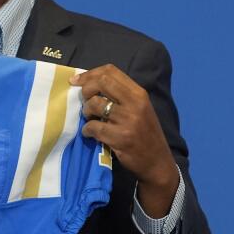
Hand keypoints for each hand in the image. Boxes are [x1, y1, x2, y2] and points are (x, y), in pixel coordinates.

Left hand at [71, 64, 177, 216]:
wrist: (157, 162)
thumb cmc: (144, 134)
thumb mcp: (139, 109)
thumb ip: (120, 95)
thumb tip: (89, 84)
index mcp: (139, 93)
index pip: (111, 71)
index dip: (90, 74)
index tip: (76, 81)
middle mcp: (135, 103)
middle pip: (102, 82)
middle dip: (86, 90)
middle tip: (83, 101)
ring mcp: (128, 120)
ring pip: (95, 104)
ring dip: (86, 112)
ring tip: (90, 119)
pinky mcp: (120, 138)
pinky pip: (93, 127)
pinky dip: (87, 130)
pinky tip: (90, 133)